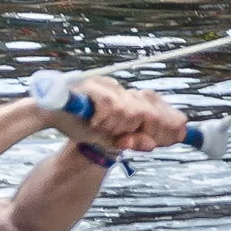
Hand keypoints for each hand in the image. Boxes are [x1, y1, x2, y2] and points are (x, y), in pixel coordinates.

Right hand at [28, 71, 187, 152]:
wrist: (50, 115)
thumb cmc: (81, 127)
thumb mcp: (110, 140)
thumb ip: (130, 141)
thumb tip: (151, 145)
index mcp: (127, 100)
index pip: (157, 107)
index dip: (170, 122)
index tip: (181, 135)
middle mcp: (121, 90)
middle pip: (151, 108)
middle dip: (155, 128)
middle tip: (146, 142)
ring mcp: (109, 85)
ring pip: (134, 110)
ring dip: (123, 127)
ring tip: (105, 130)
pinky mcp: (95, 85)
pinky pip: (114, 106)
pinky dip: (109, 119)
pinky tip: (98, 125)